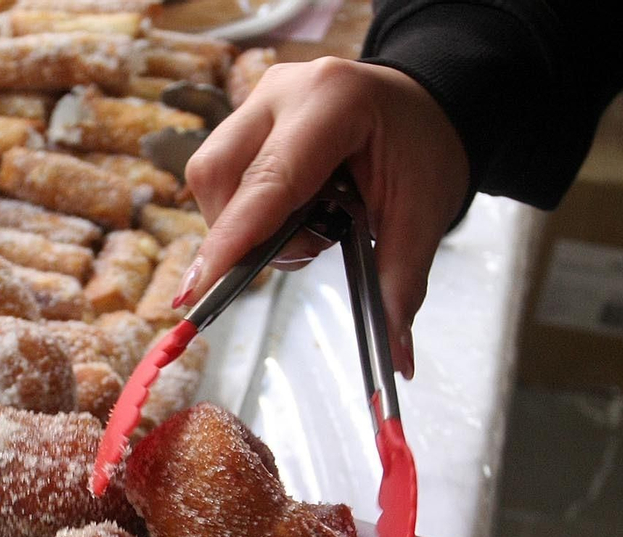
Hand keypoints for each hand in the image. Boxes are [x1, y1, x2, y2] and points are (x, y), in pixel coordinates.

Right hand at [179, 59, 469, 375]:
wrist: (426, 105)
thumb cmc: (425, 148)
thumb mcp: (423, 215)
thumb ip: (400, 282)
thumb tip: (396, 358)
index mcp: (332, 101)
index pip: (266, 181)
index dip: (230, 240)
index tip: (197, 292)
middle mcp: (282, 91)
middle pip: (218, 176)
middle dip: (244, 235)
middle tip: (309, 247)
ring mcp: (258, 100)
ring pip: (211, 178)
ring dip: (245, 225)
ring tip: (309, 226)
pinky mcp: (246, 117)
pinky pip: (220, 174)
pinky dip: (247, 210)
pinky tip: (291, 209)